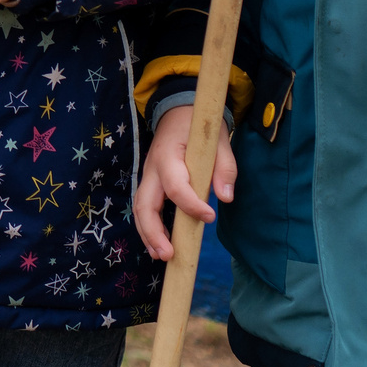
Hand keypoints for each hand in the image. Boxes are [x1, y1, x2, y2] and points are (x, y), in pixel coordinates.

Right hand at [132, 103, 238, 259]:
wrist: (177, 110)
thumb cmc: (199, 125)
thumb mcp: (219, 139)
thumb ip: (224, 166)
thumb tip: (225, 197)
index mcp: (169, 155)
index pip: (176, 185)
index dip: (191, 204)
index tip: (210, 216)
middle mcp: (152, 168)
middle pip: (144, 203)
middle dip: (154, 231)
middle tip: (169, 254)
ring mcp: (148, 176)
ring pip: (140, 209)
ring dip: (148, 234)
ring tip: (162, 256)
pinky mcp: (150, 184)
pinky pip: (144, 208)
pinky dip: (149, 228)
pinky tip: (159, 245)